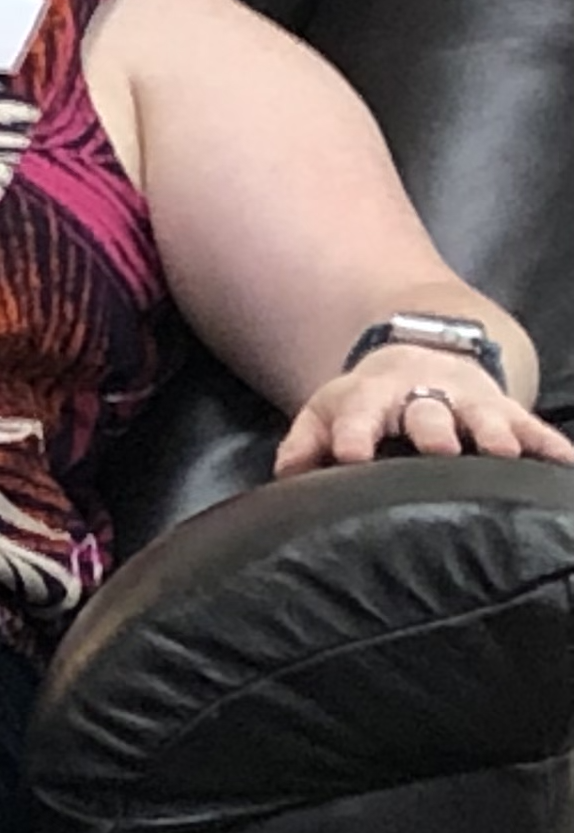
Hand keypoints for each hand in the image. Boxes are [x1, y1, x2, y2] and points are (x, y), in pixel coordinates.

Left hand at [275, 348, 573, 473]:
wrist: (419, 358)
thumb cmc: (367, 401)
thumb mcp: (328, 411)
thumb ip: (305, 441)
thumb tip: (287, 474)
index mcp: (372, 396)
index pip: (358, 414)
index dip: (354, 433)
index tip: (351, 455)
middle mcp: (423, 395)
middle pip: (428, 412)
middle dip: (433, 430)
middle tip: (438, 451)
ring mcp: (469, 401)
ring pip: (484, 415)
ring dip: (493, 432)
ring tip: (503, 453)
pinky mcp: (506, 410)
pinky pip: (533, 427)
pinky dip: (550, 445)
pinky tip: (566, 463)